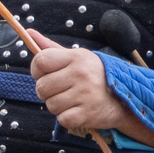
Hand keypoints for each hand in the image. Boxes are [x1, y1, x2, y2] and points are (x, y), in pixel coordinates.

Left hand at [31, 43, 153, 147]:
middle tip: (62, 89)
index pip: (40, 61)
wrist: (125, 97)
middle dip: (47, 91)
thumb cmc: (93, 76)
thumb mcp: (76, 58)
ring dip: (58, 105)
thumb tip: (28, 33)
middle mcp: (81, 74)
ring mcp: (85, 94)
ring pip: (50, 105)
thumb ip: (51, 48)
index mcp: (76, 57)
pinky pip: (62, 119)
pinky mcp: (87, 113)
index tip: (45, 74)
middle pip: (41, 87)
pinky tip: (78, 110)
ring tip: (72, 99)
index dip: (37, 70)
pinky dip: (67, 118)